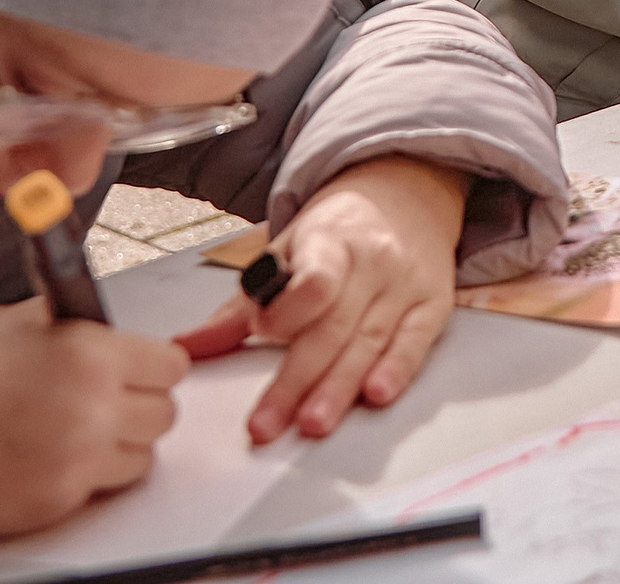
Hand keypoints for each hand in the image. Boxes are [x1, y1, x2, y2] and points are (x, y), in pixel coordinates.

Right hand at [0, 300, 187, 546]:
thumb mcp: (9, 322)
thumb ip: (68, 327)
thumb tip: (102, 332)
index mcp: (87, 355)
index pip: (170, 365)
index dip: (153, 364)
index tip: (142, 367)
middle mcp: (92, 410)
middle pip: (164, 415)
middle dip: (140, 405)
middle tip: (110, 398)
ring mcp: (75, 464)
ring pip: (140, 459)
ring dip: (118, 445)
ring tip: (75, 430)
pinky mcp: (52, 505)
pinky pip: (97, 490)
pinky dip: (83, 475)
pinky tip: (46, 455)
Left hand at [174, 156, 468, 442]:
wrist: (407, 194)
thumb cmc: (338, 230)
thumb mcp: (287, 248)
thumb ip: (242, 303)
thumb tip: (186, 347)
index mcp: (331, 239)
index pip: (314, 279)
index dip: (289, 311)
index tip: (263, 334)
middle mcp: (373, 261)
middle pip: (333, 326)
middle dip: (299, 380)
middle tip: (269, 424)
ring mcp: (406, 284)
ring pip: (370, 342)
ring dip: (339, 388)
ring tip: (313, 424)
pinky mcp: (433, 305)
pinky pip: (414, 342)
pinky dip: (397, 370)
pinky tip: (378, 395)